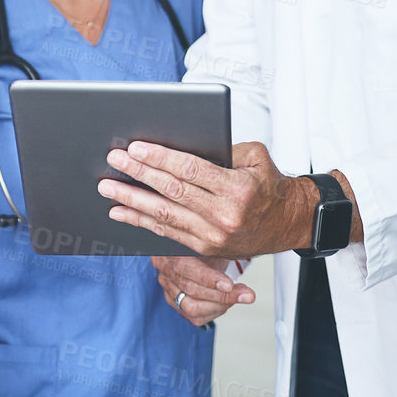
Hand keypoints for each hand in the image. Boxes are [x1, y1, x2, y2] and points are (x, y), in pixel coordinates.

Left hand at [100, 140, 335, 258]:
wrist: (288, 223)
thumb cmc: (270, 185)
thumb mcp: (255, 157)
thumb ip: (221, 150)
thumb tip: (180, 147)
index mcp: (237, 189)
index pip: (190, 170)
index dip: (160, 158)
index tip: (136, 147)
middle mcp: (224, 215)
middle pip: (172, 192)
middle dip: (139, 174)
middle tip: (114, 161)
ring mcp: (213, 236)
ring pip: (164, 215)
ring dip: (132, 201)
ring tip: (108, 188)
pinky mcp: (205, 249)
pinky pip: (167, 233)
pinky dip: (141, 222)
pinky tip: (121, 212)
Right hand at [153, 255, 254, 326]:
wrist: (195, 251)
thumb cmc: (205, 245)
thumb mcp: (211, 241)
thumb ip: (220, 248)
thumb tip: (242, 254)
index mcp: (171, 251)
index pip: (185, 268)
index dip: (209, 279)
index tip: (230, 285)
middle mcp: (165, 270)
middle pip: (190, 290)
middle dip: (222, 296)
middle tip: (246, 295)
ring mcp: (168, 288)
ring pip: (191, 308)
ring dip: (219, 306)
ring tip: (236, 297)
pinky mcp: (174, 303)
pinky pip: (194, 317)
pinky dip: (213, 312)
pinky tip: (225, 303)